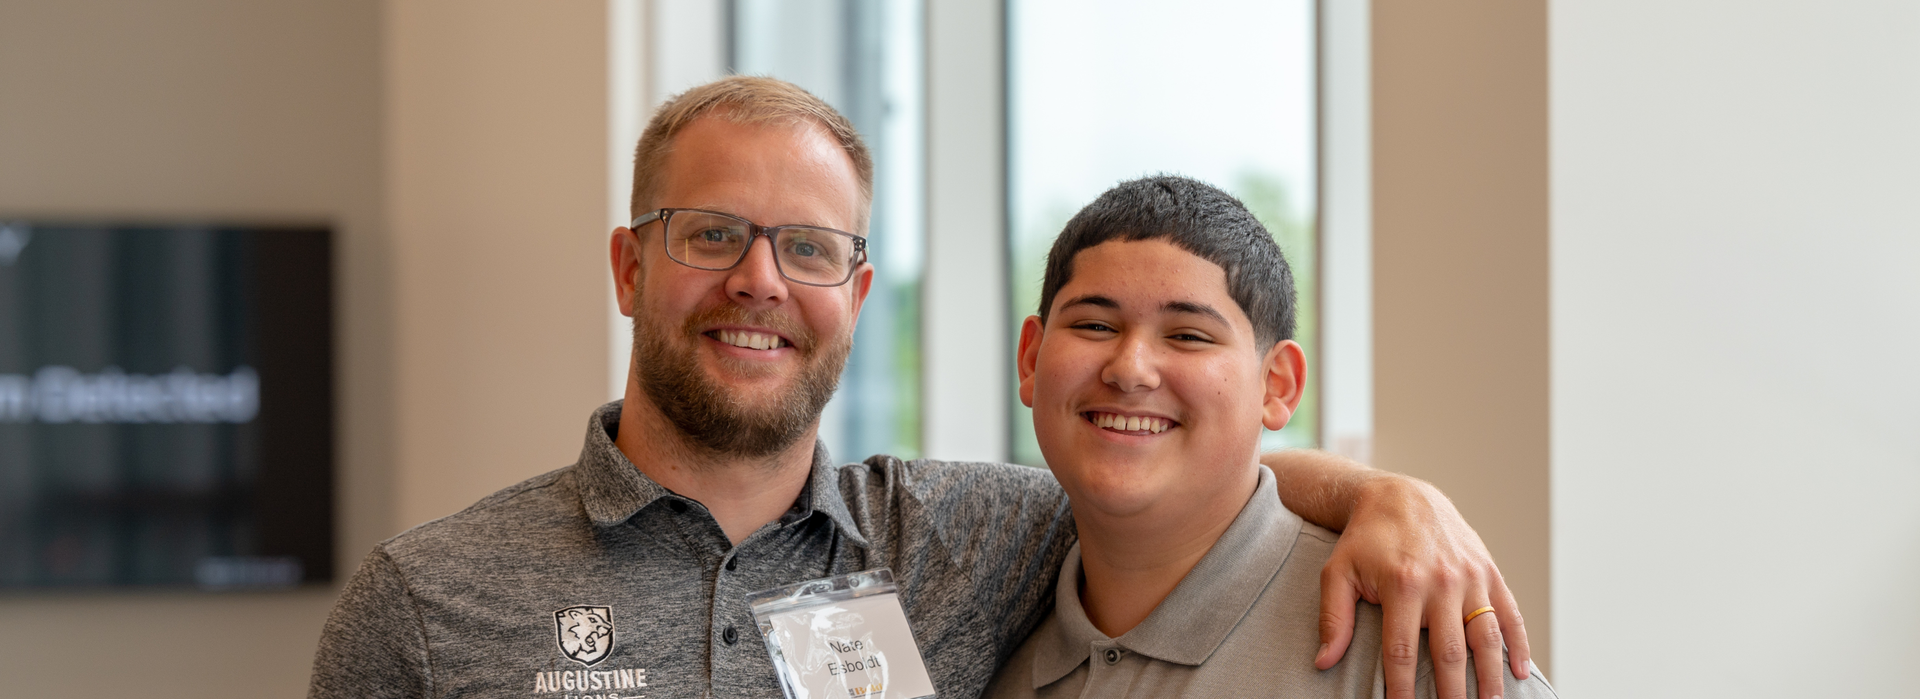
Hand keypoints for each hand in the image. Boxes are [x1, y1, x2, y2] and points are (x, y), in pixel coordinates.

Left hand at [1314, 474, 1529, 698]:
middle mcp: (1441, 581)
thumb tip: (1323, 661)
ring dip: (1490, 676)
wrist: (1401, 496)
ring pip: (1486, 636)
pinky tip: (1519, 671)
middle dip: (1452, 693)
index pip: (1402, 652)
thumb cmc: (1365, 540)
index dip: (1402, 688)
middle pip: (1449, 652)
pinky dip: (1519, 643)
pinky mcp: (1488, 570)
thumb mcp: (1338, 572)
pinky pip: (1509, 612)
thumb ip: (1334, 618)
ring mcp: (1470, 576)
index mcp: (1402, 585)